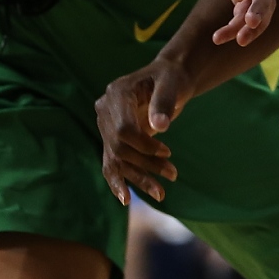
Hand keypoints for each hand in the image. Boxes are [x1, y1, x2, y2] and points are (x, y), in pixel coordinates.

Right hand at [96, 58, 192, 205]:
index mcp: (116, 94)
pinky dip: (120, 181)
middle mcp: (105, 110)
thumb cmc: (171, 78)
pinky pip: (112, 162)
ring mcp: (106, 125)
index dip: (144, 145)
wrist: (167, 79)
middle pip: (119, 147)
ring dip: (137, 178)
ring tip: (160, 194)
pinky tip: (127, 199)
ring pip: (116, 159)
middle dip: (145, 165)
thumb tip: (159, 126)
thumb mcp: (172, 84)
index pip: (123, 129)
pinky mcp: (112, 138)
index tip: (167, 153)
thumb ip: (164, 102)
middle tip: (173, 175)